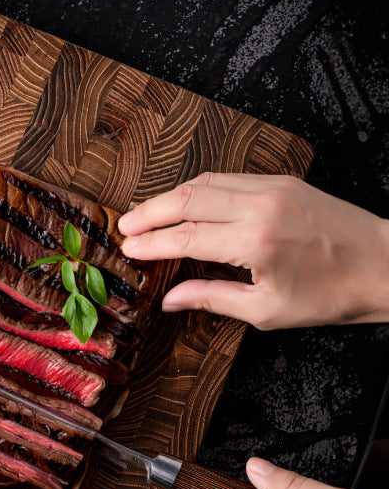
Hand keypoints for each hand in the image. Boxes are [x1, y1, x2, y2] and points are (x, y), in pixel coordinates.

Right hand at [118, 172, 388, 328]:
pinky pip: (228, 178)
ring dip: (170, 196)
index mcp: (256, 243)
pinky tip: (184, 201)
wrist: (384, 265)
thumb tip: (170, 299)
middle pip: (187, 199)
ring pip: (205, 182)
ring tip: (146, 214)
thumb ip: (211, 298)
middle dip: (149, 212)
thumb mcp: (266, 310)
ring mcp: (273, 187)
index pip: (186, 237)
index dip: (152, 243)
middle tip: (125, 226)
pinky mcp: (283, 181)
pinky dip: (198, 189)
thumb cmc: (330, 295)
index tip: (128, 249)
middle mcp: (261, 206)